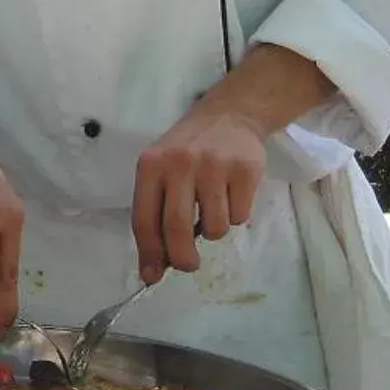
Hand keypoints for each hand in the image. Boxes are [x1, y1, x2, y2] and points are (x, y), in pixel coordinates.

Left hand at [131, 99, 266, 282]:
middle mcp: (179, 164)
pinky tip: (232, 193)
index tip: (152, 275)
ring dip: (214, 230)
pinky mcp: (244, 170)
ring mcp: (214, 166)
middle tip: (188, 265)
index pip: (144, 220)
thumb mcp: (162, 169)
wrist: (230, 114)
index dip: (149, 253)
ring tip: (214, 207)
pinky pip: (240, 217)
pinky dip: (237, 215)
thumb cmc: (189, 149)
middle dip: (182, 258)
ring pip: (214, 228)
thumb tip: (154, 266)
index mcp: (151, 165)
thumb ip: (155, 212)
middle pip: (177, 229)